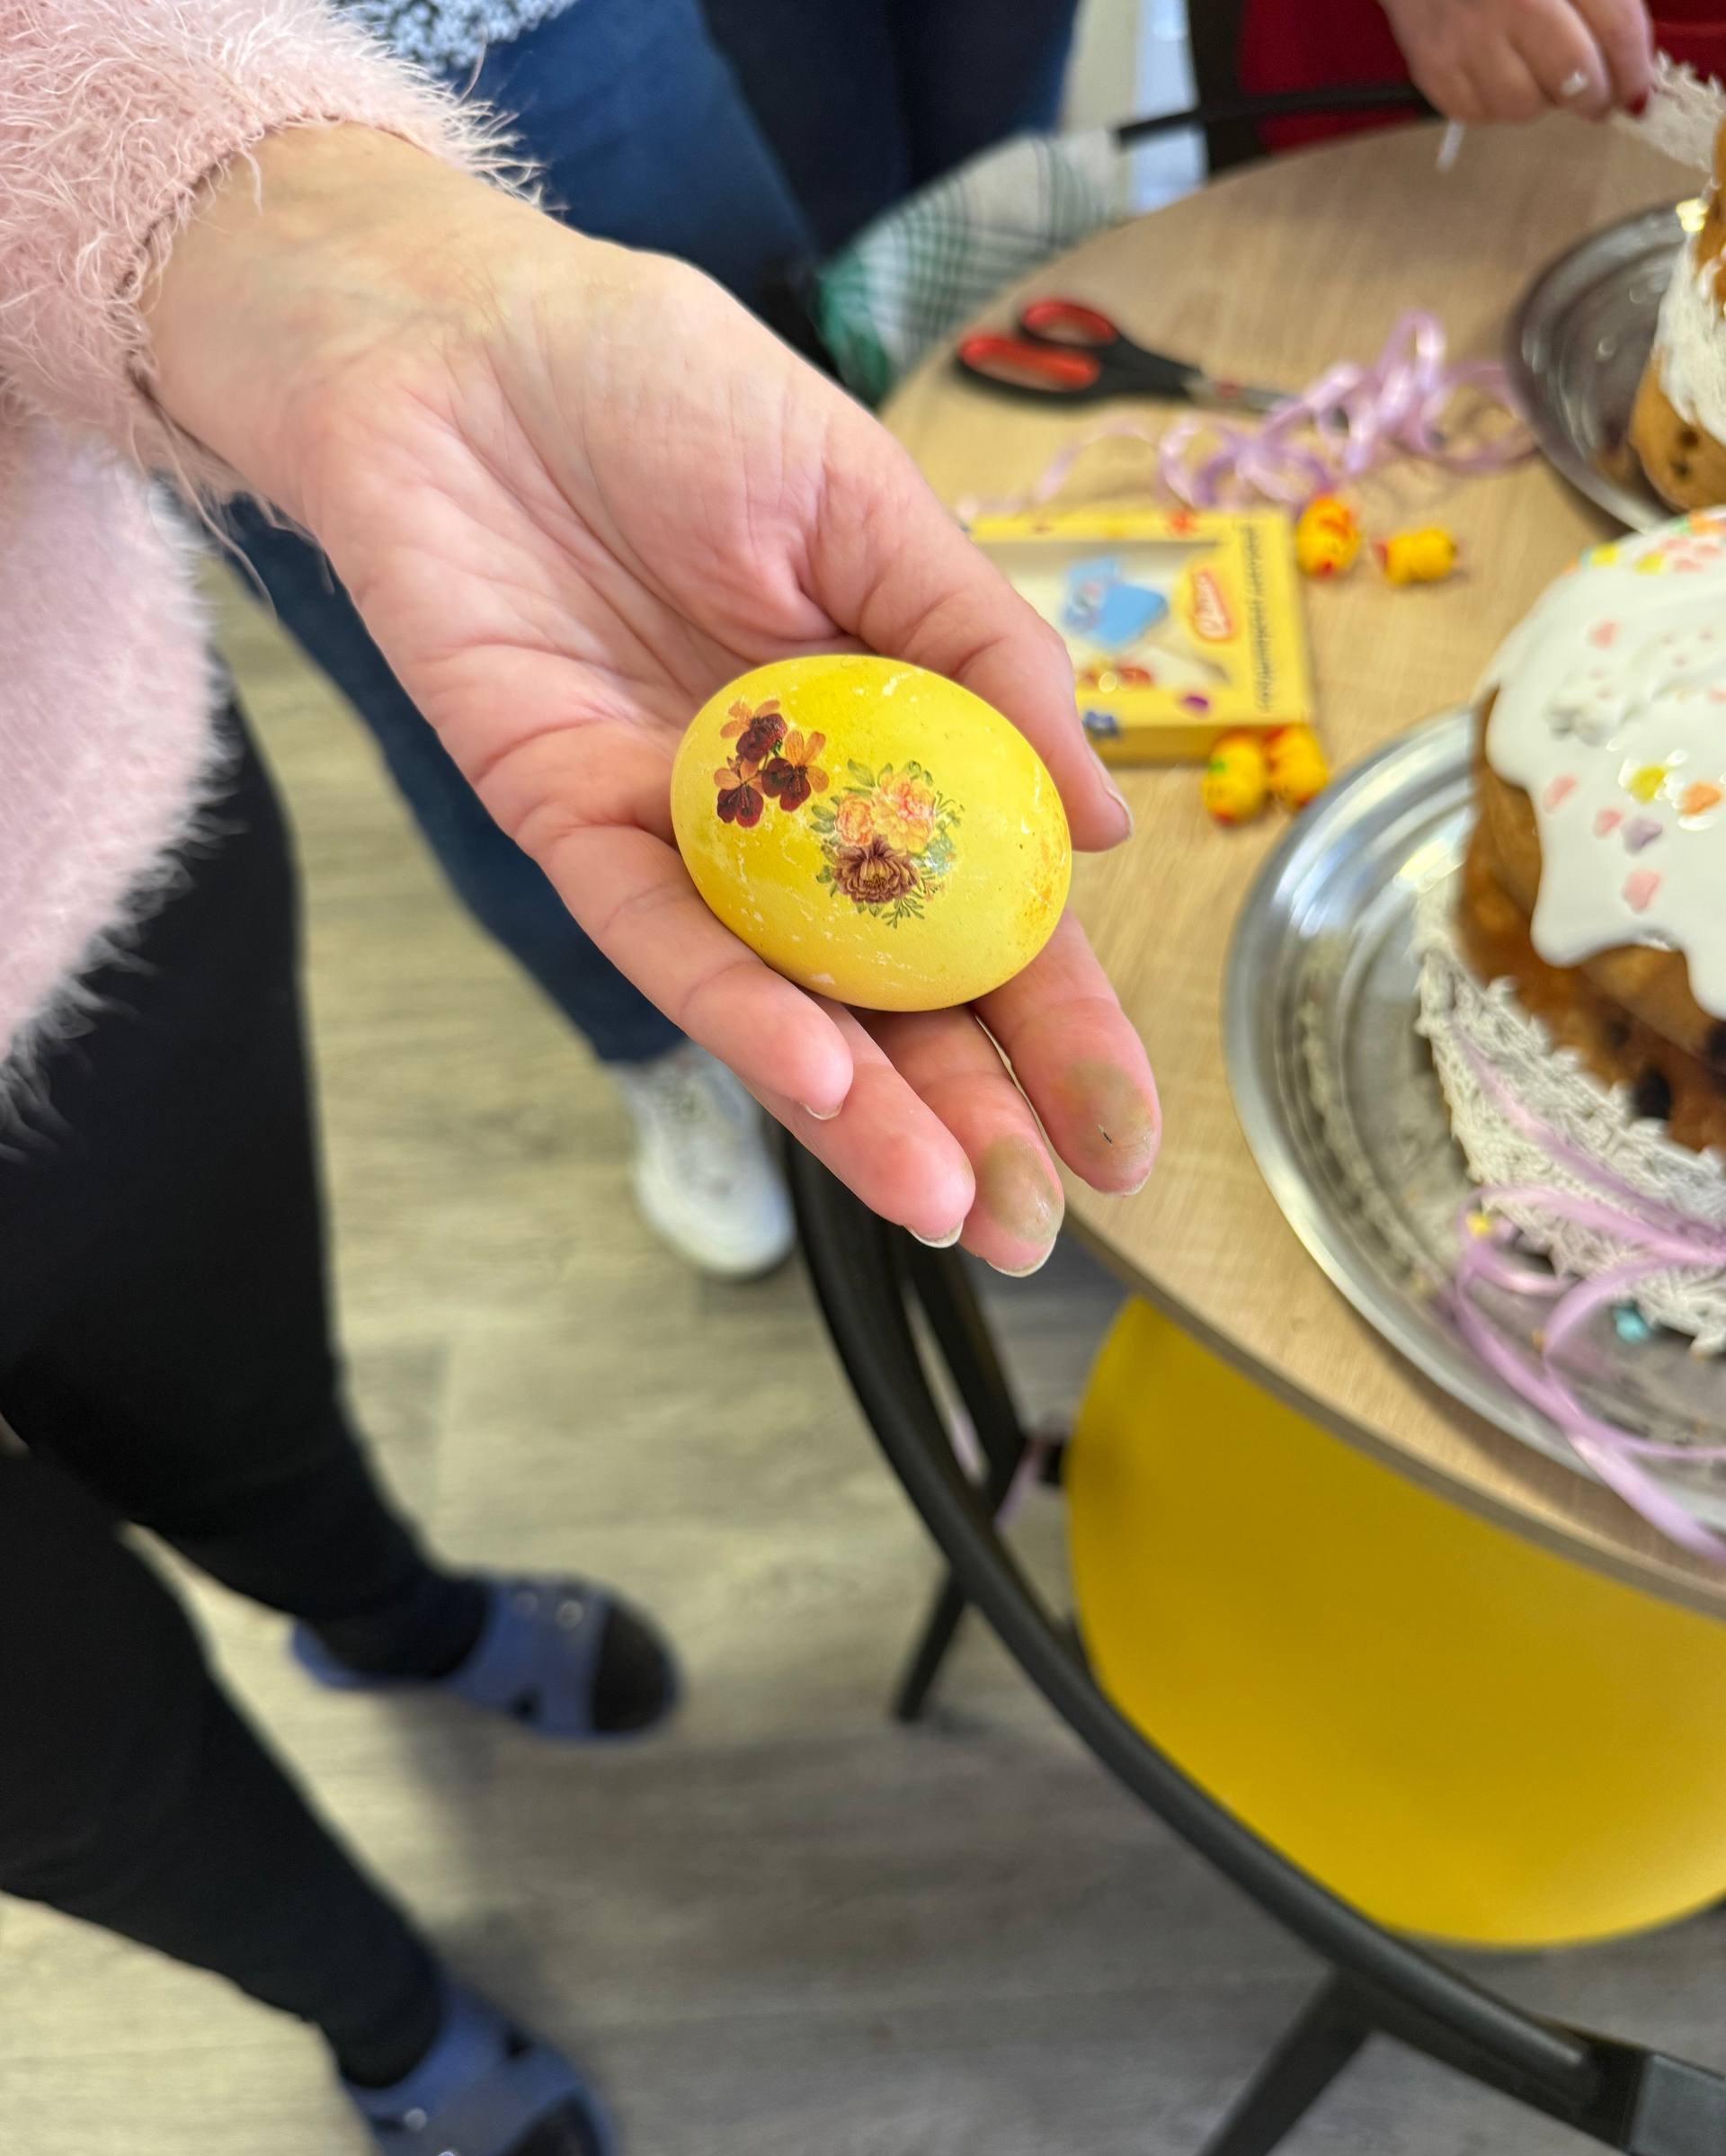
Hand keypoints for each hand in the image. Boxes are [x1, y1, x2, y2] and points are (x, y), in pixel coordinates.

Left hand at [145, 128, 1157, 1270]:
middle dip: (973, 1114)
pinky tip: (830, 1082)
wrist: (456, 338)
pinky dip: (743, 1010)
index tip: (1122, 1130)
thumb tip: (1109, 830)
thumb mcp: (872, 504)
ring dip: (867, 1112)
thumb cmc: (668, 387)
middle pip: (895, 992)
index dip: (1058, 1023)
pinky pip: (659, 940)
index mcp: (889, 738)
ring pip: (785, 1002)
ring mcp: (681, 832)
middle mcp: (791, 811)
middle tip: (1038, 1221)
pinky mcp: (567, 826)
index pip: (992, 911)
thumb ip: (990, 657)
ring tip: (952, 1204)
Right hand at [1381, 0, 1654, 121]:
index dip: (1636, 70)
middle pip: (1575, 77)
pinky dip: (1496, 104)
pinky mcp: (1433, 68)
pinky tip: (1497, 73)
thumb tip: (1631, 65)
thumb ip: (1606, 2)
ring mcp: (1468, 38)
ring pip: (1526, 106)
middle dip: (1595, 98)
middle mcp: (1514, 2)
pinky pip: (1480, 114)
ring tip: (1536, 73)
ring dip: (1542, 99)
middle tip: (1596, 98)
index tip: (1640, 94)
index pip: (1617, 28)